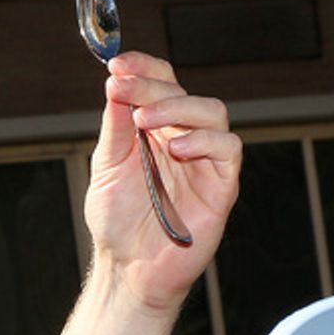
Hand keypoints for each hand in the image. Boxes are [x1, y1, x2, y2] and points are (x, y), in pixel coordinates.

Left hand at [83, 51, 239, 308]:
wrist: (128, 270)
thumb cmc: (117, 223)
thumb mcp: (106, 168)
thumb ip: (114, 126)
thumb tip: (114, 83)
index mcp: (155, 130)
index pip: (159, 84)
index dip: (142, 68)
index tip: (117, 64)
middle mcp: (183, 138)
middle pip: (182, 92)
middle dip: (151, 86)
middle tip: (124, 87)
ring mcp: (205, 160)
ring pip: (211, 111)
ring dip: (177, 108)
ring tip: (143, 122)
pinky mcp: (222, 184)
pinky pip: (227, 148)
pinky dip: (203, 140)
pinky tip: (175, 149)